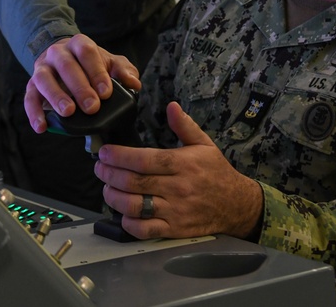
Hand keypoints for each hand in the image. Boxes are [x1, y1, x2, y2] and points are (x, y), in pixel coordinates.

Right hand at [24, 34, 140, 132]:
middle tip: (92, 107)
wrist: (62, 58)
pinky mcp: (32, 85)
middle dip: (80, 87)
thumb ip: (123, 70)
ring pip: (44, 79)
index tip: (106, 92)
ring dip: (55, 96)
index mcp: (78, 44)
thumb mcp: (108, 62)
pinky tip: (41, 127)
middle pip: (66, 66)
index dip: (96, 72)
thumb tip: (134, 83)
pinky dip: (34, 113)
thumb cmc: (89, 63)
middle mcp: (57, 53)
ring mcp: (42, 68)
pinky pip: (29, 98)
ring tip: (68, 113)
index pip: (86, 52)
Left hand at [96, 102, 262, 239]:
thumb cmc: (216, 172)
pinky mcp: (174, 230)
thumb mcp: (204, 144)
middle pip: (134, 182)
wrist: (236, 205)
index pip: (144, 159)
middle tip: (99, 168)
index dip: (119, 156)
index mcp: (182, 164)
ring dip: (113, 197)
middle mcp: (177, 188)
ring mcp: (175, 211)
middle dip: (110, 174)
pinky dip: (128, 222)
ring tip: (107, 188)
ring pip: (135, 206)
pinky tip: (122, 212)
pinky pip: (144, 230)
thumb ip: (185, 125)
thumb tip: (171, 106)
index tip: (104, 152)